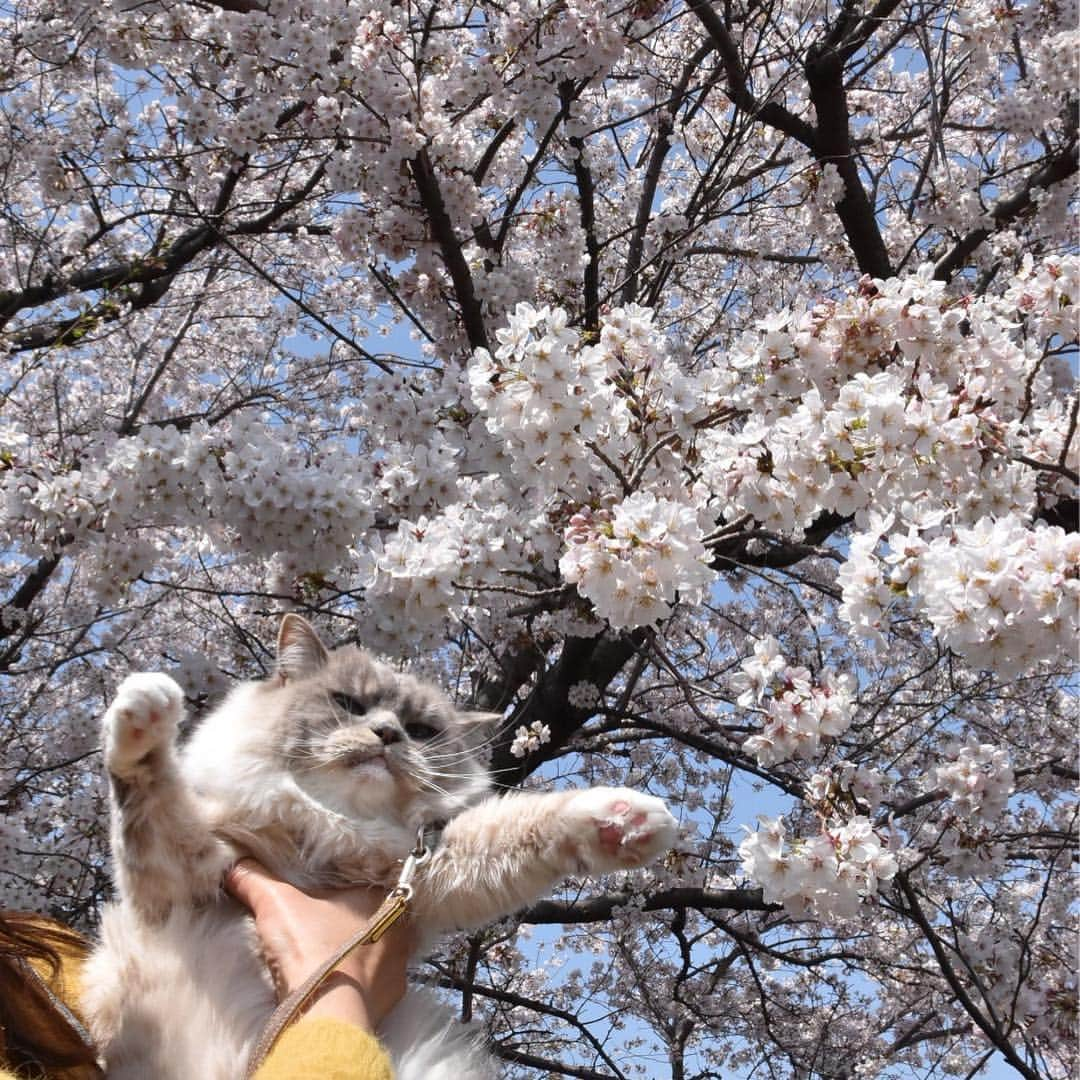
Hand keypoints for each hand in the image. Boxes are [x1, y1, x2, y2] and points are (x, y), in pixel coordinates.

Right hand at [225, 858, 415, 1030]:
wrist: (326, 1012)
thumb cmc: (310, 949)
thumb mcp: (277, 904)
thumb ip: (256, 879)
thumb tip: (233, 863)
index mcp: (381, 896)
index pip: (368, 881)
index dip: (346, 886)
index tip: (326, 893)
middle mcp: (398, 927)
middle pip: (373, 917)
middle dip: (352, 921)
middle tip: (325, 924)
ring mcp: (398, 964)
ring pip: (378, 950)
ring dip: (358, 952)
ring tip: (330, 954)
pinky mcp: (391, 996)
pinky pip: (379, 983)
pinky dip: (361, 982)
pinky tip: (341, 982)